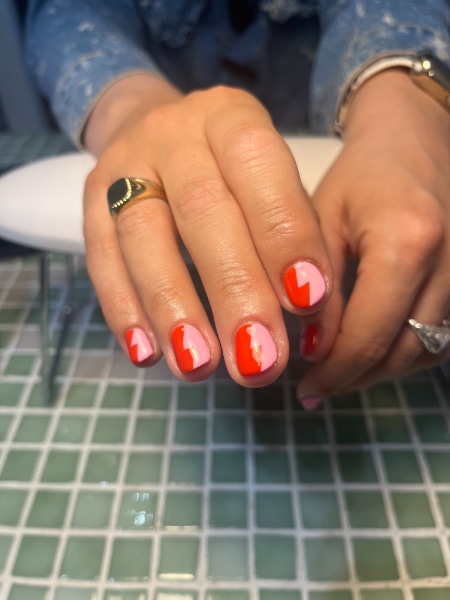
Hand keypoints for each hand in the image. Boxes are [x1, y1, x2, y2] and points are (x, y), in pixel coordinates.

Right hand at [83, 74, 331, 384]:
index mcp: (230, 116)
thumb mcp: (272, 184)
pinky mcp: (89, 200)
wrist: (157, 135)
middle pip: (201, 208)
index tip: (307, 301)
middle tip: (259, 359)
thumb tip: (309, 325)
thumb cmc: (234, 174)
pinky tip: (147, 355)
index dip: (283, 233)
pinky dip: (124, 310)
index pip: (259, 165)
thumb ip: (292, 242)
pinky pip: (100, 257)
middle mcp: (172, 132)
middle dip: (233, 289)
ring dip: (173, 308)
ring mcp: (123, 164)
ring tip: (199, 367)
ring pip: (144, 235)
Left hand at [297, 68, 449, 402]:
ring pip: (429, 352)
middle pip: (405, 352)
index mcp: (408, 242)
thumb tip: (314, 351)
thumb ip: (319, 288)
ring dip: (383, 370)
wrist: (417, 135)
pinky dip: (410, 352)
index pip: (369, 335)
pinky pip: (446, 337)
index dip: (334, 372)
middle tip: (317, 388)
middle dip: (357, 378)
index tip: (304, 388)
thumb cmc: (361, 173)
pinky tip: (376, 350)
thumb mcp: (324, 220)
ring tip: (342, 372)